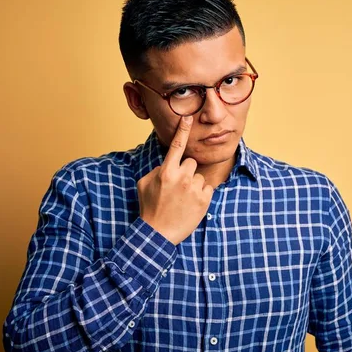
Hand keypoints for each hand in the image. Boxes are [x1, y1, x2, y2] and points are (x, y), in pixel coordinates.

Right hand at [137, 116, 213, 244]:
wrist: (158, 234)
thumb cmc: (150, 208)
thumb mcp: (144, 185)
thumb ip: (157, 170)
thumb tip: (168, 164)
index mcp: (166, 172)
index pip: (176, 146)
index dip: (182, 130)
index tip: (188, 117)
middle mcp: (181, 177)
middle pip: (191, 162)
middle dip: (186, 171)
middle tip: (177, 187)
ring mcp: (194, 189)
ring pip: (200, 176)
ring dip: (194, 185)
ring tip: (183, 199)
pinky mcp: (205, 200)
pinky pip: (208, 189)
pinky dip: (201, 195)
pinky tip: (191, 205)